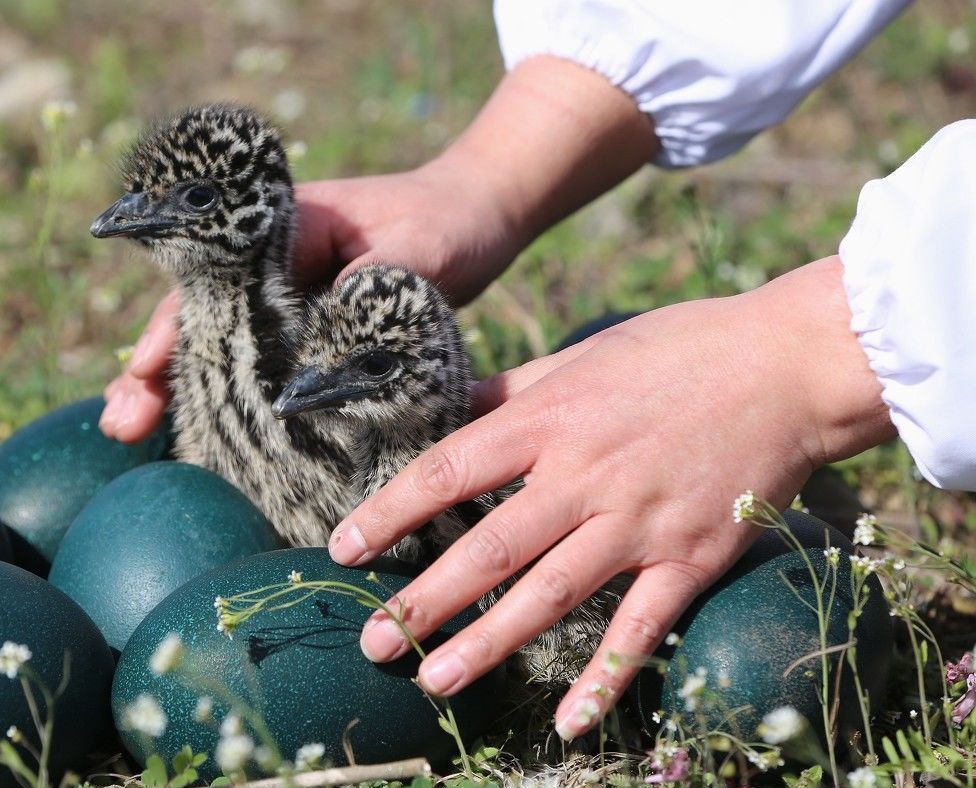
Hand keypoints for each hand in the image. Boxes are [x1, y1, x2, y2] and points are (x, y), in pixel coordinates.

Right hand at [97, 166, 518, 441]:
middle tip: (121, 425)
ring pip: (219, 347)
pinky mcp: (304, 329)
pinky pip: (256, 366)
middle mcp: (271, 264)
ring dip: (179, 391)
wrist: (480, 217)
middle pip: (198, 317)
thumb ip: (365, 300)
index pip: (211, 279)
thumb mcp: (416, 254)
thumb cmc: (447, 224)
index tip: (142, 368)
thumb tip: (312, 374)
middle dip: (153, 370)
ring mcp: (284, 299)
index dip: (174, 327)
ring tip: (134, 439)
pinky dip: (229, 399)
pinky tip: (203, 441)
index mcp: (283, 229)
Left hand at [326, 257, 894, 738]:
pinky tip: (566, 719)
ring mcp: (639, 519)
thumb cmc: (679, 349)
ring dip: (488, 643)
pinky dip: (606, 676)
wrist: (788, 363)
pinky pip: (642, 627)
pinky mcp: (692, 555)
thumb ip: (516, 391)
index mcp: (550, 419)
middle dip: (425, 597)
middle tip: (374, 641)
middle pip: (488, 546)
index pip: (448, 470)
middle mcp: (585, 474)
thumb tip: (455, 406)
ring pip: (550, 593)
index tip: (344, 547)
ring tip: (434, 678)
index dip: (390, 511)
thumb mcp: (583, 354)